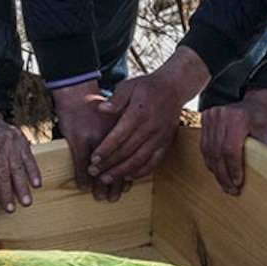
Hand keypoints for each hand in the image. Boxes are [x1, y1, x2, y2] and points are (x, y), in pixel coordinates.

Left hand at [0, 111, 41, 211]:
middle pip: (3, 172)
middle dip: (7, 193)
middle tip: (10, 209)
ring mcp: (10, 141)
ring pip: (17, 167)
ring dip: (22, 186)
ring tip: (26, 202)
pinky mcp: (20, 139)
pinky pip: (28, 157)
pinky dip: (33, 171)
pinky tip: (36, 183)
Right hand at [49, 82, 120, 200]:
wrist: (76, 96)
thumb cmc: (95, 109)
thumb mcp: (115, 119)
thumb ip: (124, 135)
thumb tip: (131, 154)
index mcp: (122, 131)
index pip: (127, 157)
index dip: (127, 173)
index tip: (127, 185)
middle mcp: (111, 137)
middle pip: (116, 166)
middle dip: (115, 185)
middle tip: (114, 198)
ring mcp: (94, 139)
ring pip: (100, 169)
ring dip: (100, 186)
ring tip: (102, 197)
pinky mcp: (79, 141)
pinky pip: (81, 165)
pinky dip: (83, 178)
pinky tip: (84, 187)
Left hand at [86, 50, 206, 186]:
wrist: (173, 88)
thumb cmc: (147, 87)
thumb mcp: (129, 85)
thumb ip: (116, 98)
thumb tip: (101, 109)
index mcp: (139, 113)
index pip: (119, 135)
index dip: (105, 149)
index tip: (93, 159)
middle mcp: (150, 127)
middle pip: (127, 151)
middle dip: (109, 164)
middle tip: (94, 173)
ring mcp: (159, 137)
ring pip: (139, 160)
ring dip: (122, 172)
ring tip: (107, 179)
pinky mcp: (166, 143)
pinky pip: (154, 161)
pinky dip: (141, 171)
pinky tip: (128, 177)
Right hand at [198, 89, 266, 195]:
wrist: (256, 105)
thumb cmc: (264, 121)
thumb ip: (266, 152)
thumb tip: (264, 174)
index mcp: (239, 117)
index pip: (230, 148)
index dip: (233, 168)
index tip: (238, 183)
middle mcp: (222, 114)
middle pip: (217, 151)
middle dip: (223, 174)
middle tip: (231, 190)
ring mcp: (211, 115)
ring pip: (208, 150)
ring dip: (216, 170)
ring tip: (225, 184)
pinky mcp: (205, 118)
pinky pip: (204, 145)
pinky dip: (210, 161)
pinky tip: (218, 172)